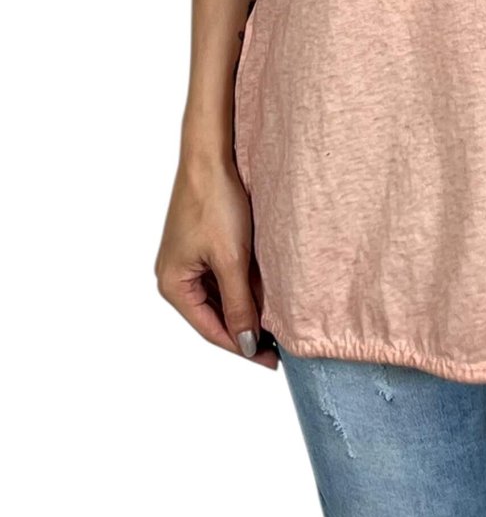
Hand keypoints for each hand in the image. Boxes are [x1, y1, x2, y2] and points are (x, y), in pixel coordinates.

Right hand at [154, 155, 277, 368]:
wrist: (211, 156)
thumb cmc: (216, 203)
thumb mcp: (232, 260)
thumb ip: (240, 303)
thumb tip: (247, 343)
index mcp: (173, 285)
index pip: (210, 330)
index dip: (242, 347)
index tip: (272, 359)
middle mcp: (175, 276)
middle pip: (214, 315)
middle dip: (246, 329)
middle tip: (280, 345)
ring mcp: (188, 260)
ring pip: (221, 297)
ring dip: (246, 308)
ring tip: (278, 322)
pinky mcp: (202, 245)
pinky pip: (223, 277)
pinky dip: (244, 287)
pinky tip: (267, 293)